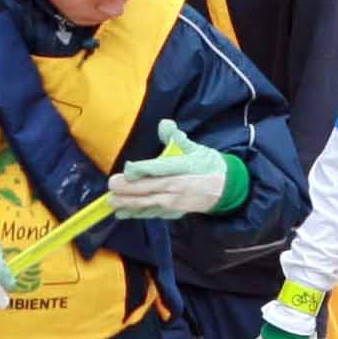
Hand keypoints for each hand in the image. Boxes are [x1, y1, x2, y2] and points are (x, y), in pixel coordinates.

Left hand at [104, 117, 241, 218]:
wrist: (226, 189)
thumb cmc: (209, 166)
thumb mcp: (196, 148)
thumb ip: (177, 138)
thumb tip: (164, 124)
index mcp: (181, 169)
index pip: (158, 169)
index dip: (141, 170)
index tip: (127, 169)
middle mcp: (175, 188)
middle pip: (147, 189)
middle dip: (127, 189)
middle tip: (111, 186)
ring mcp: (173, 203)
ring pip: (147, 204)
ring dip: (128, 204)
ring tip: (112, 202)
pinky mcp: (173, 212)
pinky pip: (152, 213)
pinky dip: (137, 214)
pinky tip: (124, 213)